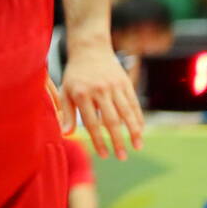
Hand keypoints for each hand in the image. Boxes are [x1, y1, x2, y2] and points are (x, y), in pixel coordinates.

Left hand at [60, 39, 144, 158]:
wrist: (90, 49)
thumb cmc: (75, 75)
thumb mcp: (65, 91)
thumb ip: (65, 113)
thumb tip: (65, 135)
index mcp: (82, 94)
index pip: (91, 123)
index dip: (98, 141)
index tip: (104, 155)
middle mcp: (99, 90)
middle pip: (111, 120)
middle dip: (117, 141)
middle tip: (122, 158)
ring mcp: (114, 86)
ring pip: (126, 113)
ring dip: (134, 132)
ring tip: (138, 147)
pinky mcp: (126, 83)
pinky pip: (134, 104)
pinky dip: (138, 118)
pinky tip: (140, 131)